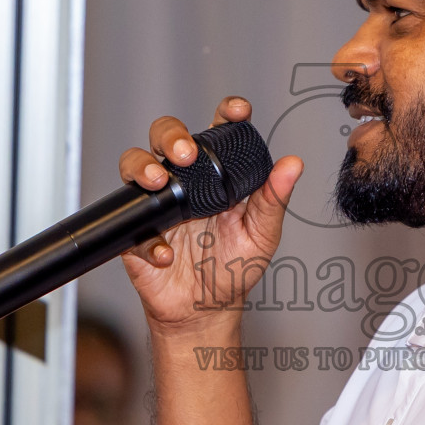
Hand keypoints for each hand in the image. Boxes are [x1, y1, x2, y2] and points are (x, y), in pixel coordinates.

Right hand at [118, 97, 303, 332]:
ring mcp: (157, 203)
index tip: (236, 111)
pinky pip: (131, 222)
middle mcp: (185, 182)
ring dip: (144, 167)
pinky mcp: (136, 231)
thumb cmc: (233, 270)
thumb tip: (293, 164)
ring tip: (159, 183)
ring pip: (135, 164)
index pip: (218, 133)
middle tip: (185, 154)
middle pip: (168, 136)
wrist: (204, 312)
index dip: (226, 113)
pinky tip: (166, 254)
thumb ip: (274, 200)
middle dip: (172, 135)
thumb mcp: (262, 236)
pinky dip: (148, 238)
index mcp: (217, 176)